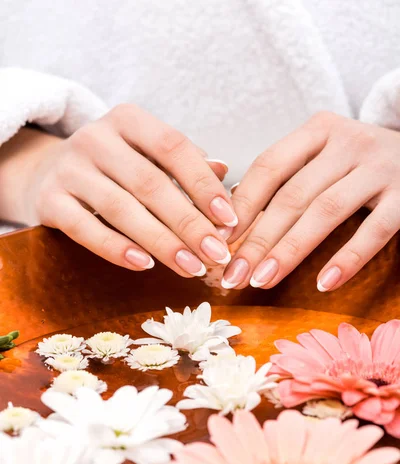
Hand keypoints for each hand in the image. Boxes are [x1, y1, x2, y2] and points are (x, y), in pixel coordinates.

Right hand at [5, 106, 236, 275]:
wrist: (48, 173)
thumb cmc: (114, 168)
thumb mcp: (146, 154)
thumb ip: (183, 163)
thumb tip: (224, 171)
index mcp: (127, 120)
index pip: (173, 147)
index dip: (204, 184)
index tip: (229, 219)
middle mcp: (95, 138)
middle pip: (150, 183)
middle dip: (189, 223)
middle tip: (216, 254)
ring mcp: (68, 169)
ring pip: (121, 209)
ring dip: (161, 242)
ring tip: (191, 267)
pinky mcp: (48, 200)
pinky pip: (85, 228)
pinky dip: (116, 248)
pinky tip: (145, 265)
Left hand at [222, 112, 399, 290]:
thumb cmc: (359, 164)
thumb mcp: (324, 156)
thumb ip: (285, 178)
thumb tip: (232, 219)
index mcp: (319, 130)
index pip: (269, 167)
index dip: (241, 205)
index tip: (218, 240)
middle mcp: (348, 143)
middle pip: (292, 195)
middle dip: (257, 239)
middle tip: (232, 275)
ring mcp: (380, 167)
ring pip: (326, 211)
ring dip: (290, 250)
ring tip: (262, 281)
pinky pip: (374, 230)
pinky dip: (347, 258)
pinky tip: (324, 283)